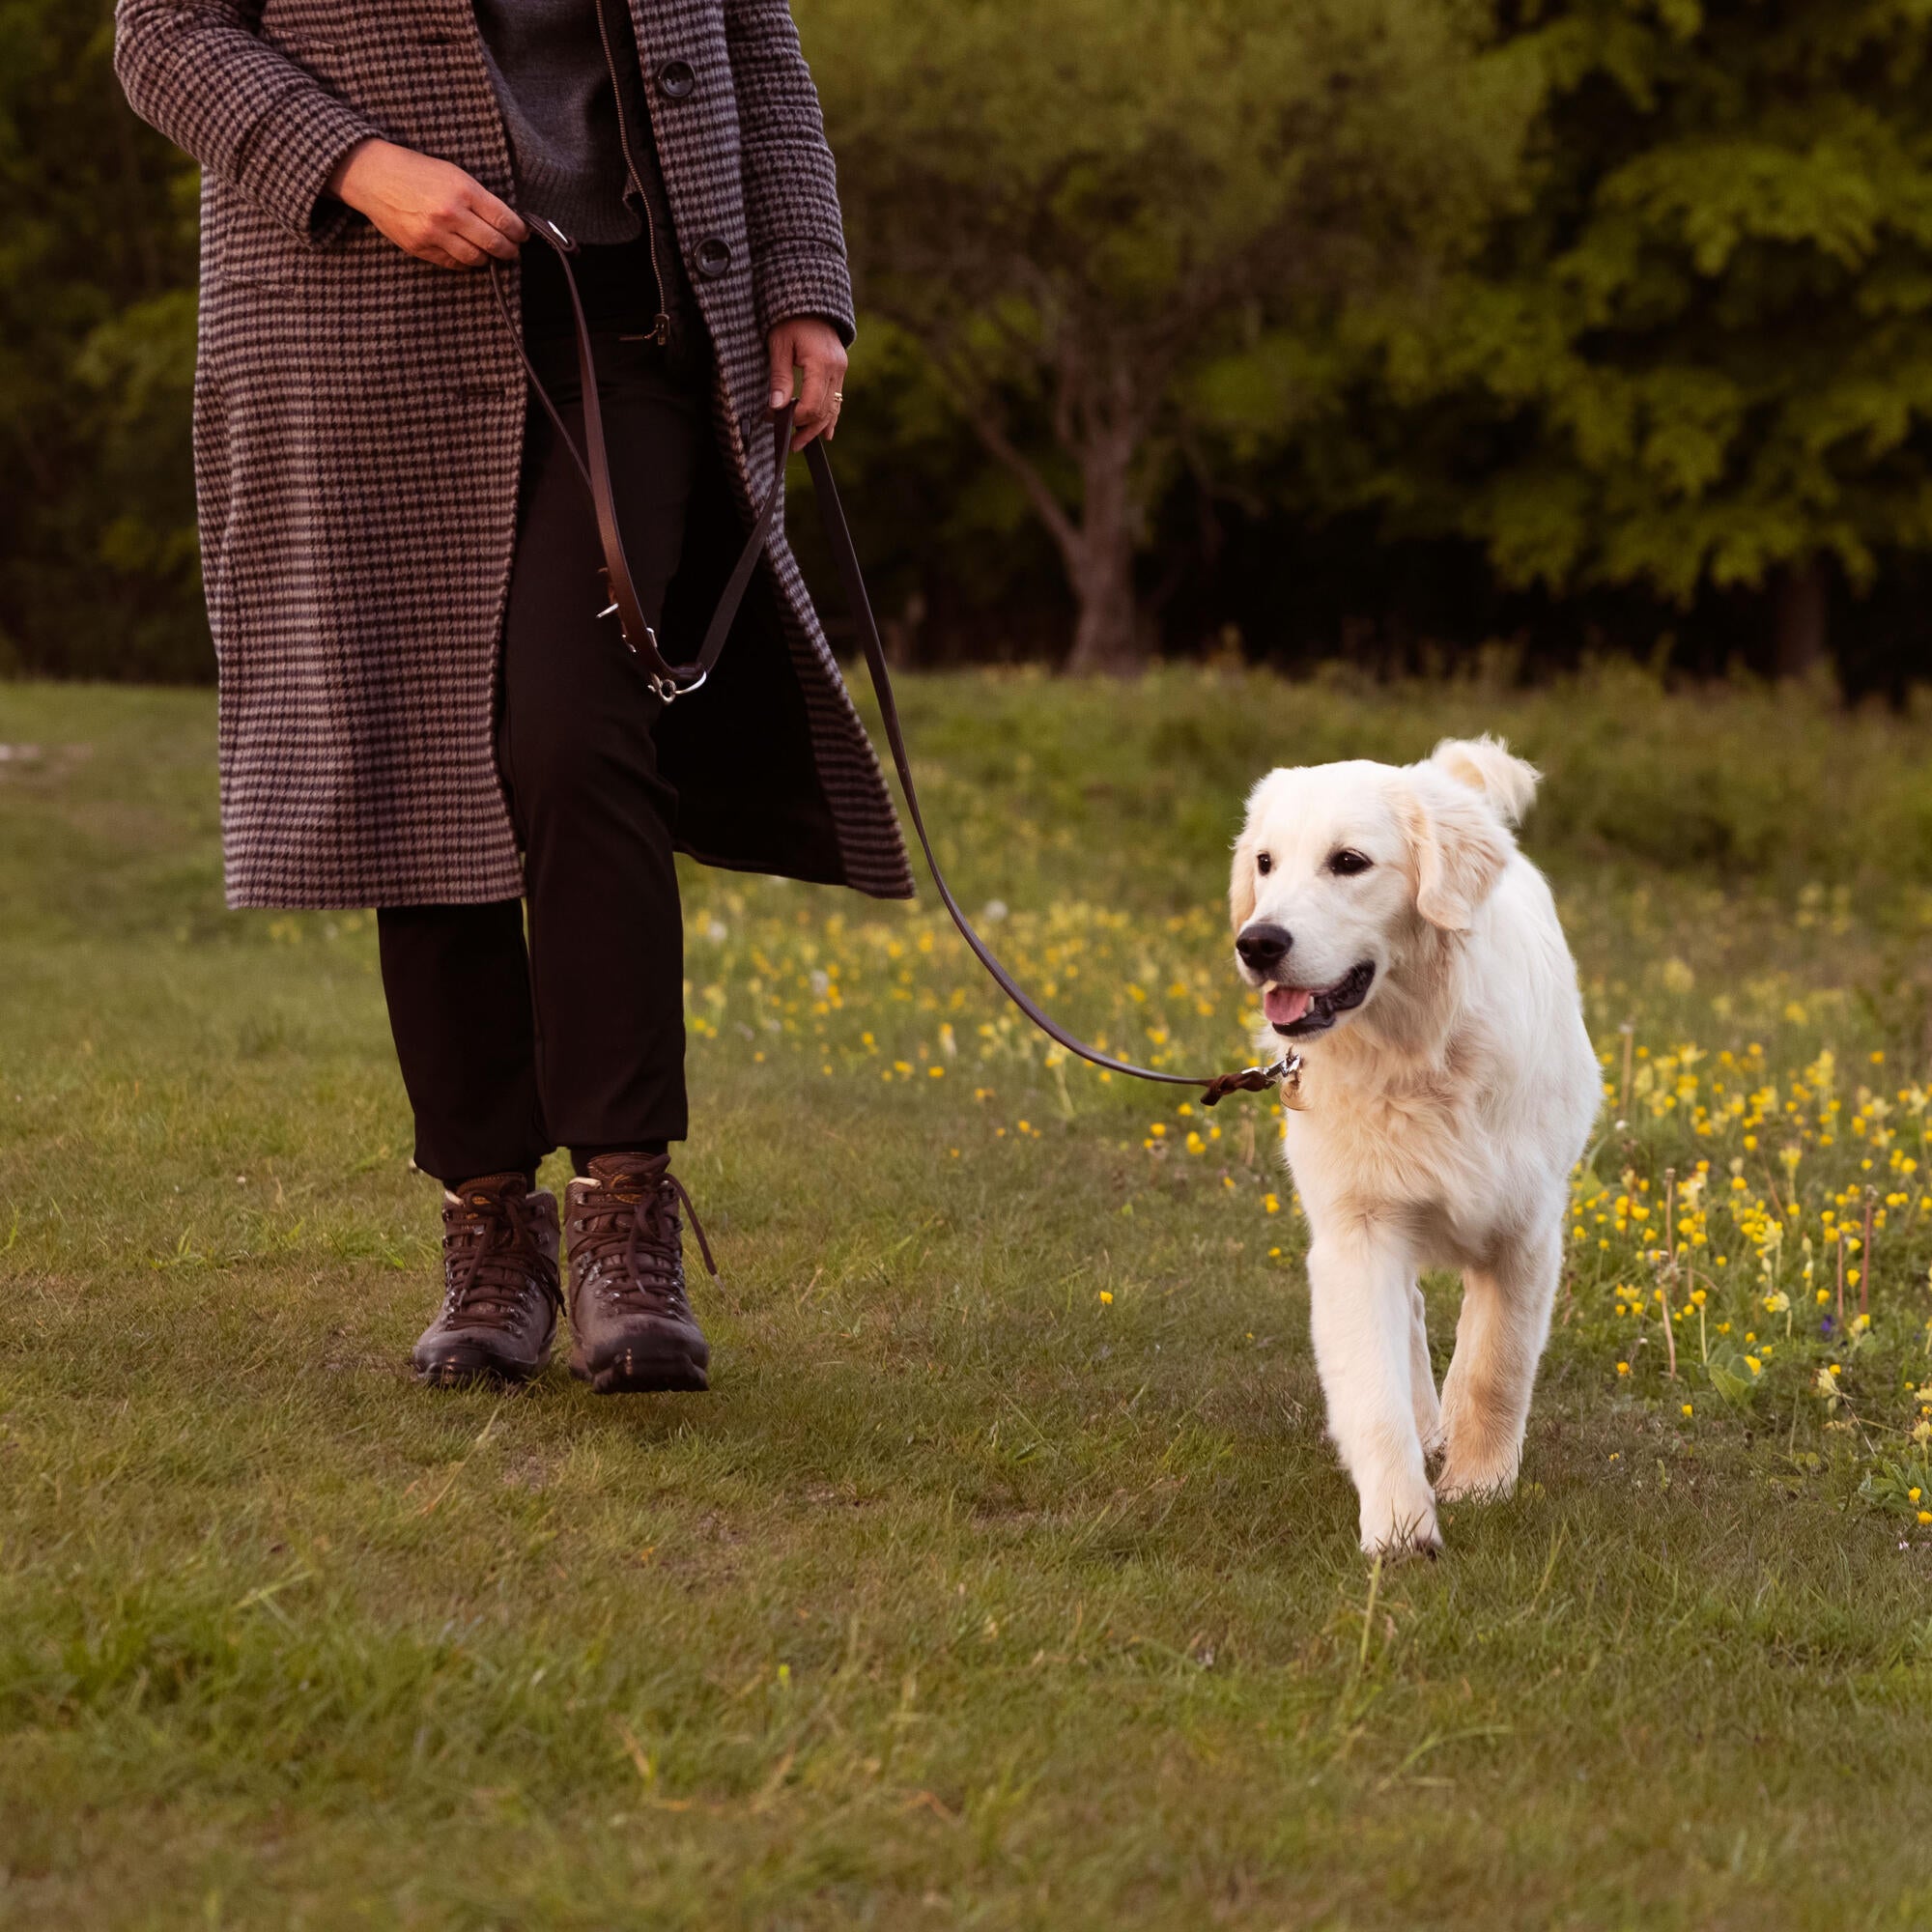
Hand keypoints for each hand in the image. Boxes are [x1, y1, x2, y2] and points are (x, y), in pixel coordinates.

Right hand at [328, 138, 527, 269]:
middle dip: (508, 250)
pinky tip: (467, 255)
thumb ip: (478, 197)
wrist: (374, 175)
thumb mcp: (452, 173)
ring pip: (476, 259)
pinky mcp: (421, 248)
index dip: (518, 232)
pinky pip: (453, 264)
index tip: (522, 235)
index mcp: (463, 190)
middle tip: (512, 250)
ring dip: (488, 259)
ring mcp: (435, 234)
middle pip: (495, 244)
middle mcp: (451, 214)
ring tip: (491, 254)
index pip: (504, 220)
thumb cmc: (415, 170)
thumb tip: (505, 221)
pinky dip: (465, 262)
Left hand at [767, 317, 846, 449]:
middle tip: (790, 444)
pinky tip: (826, 433)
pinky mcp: (840, 369)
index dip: (794, 418)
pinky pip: (838, 399)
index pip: (811, 404)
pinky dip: (830, 417)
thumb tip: (775, 408)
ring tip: (802, 442)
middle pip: (824, 411)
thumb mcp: (779, 345)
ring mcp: (841, 370)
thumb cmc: (790, 318)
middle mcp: (836, 369)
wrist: (810, 298)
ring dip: (817, 428)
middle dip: (806, 430)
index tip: (775, 420)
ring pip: (833, 408)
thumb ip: (780, 378)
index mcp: (821, 362)